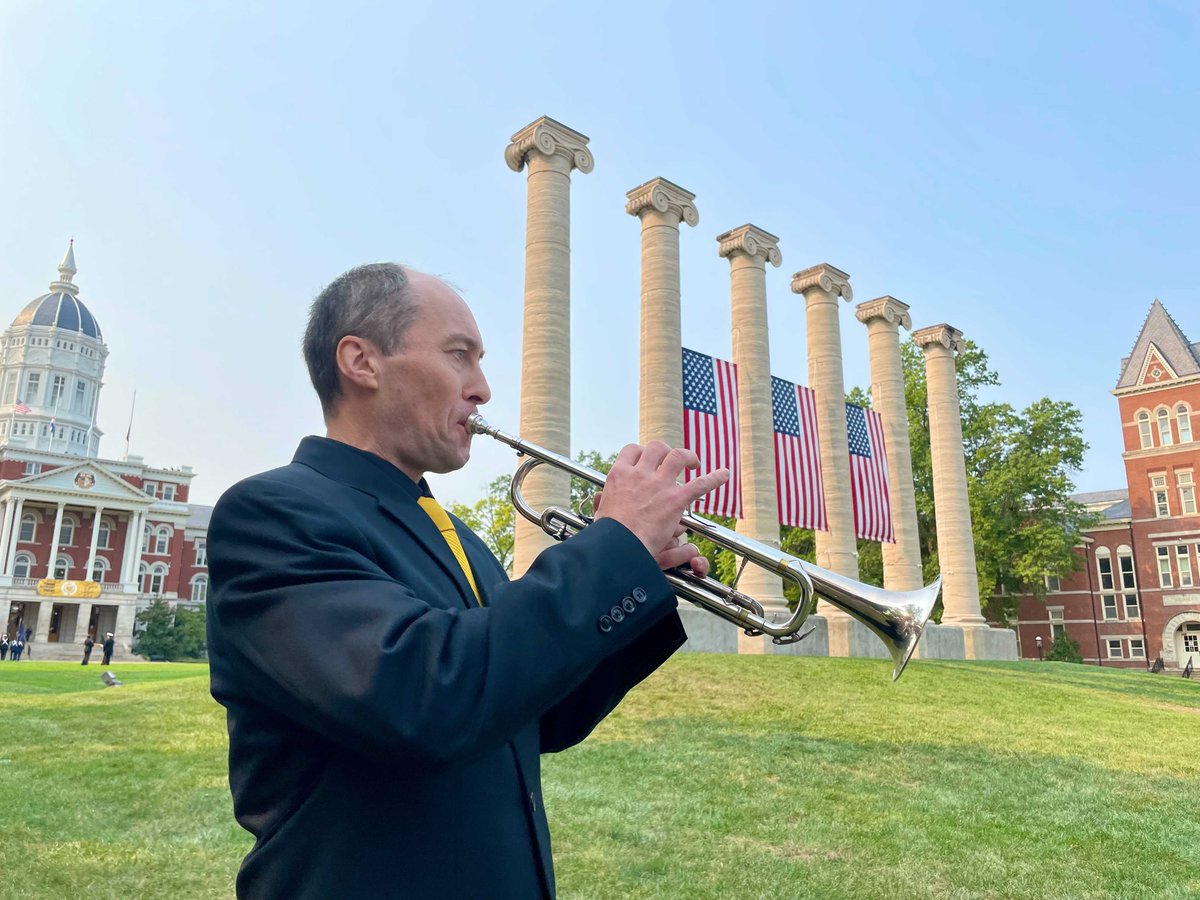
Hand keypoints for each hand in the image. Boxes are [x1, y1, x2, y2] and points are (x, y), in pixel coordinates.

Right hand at [593, 442, 727, 572]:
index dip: (642, 452)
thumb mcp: (600, 513)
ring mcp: (659, 485)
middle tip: (671, 459)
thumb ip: (601, 503)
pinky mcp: (675, 499)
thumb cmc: (608, 534)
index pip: (632, 451)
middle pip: (656, 448)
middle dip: (665, 451)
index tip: (647, 458)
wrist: (619, 546)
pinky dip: (714, 478)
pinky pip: (699, 484)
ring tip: (693, 462)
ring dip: (687, 456)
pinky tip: (724, 474)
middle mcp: (640, 474)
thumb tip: (599, 498)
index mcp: (620, 475)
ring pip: (677, 456)